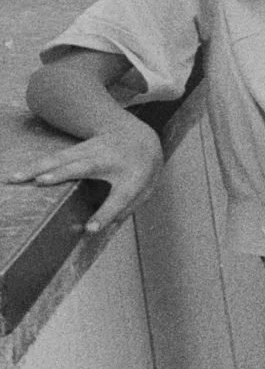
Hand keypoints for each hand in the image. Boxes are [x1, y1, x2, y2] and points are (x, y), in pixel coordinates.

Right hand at [7, 118, 163, 232]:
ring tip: (15, 179)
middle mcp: (112, 162)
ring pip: (63, 158)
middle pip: (84, 167)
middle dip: (62, 173)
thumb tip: (102, 232)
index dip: (105, 213)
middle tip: (41, 182)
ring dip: (38, 167)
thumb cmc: (142, 171)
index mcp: (133, 178)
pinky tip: (18, 174)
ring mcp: (94, 151)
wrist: (139, 136)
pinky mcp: (79, 148)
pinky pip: (55, 157)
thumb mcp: (145, 191)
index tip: (90, 229)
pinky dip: (35, 165)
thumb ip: (125, 211)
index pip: (120, 198)